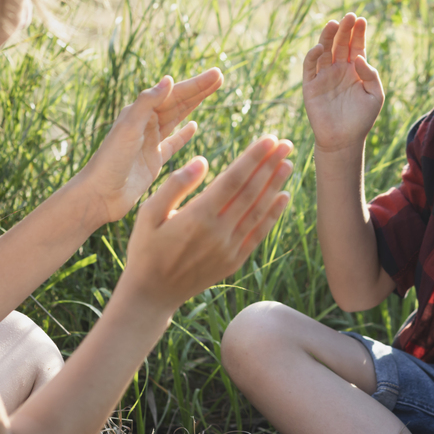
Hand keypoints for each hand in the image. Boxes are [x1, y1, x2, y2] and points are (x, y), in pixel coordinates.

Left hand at [76, 69, 223, 223]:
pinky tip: (194, 126)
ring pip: (177, 118)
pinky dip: (184, 134)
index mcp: (139, 113)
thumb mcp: (128, 128)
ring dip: (194, 106)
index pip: (173, 94)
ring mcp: (150, 142)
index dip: (196, 84)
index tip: (217, 74)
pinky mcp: (154, 161)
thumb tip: (169, 80)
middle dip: (199, 90)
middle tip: (220, 77)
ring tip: (211, 93)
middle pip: (177, 103)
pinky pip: (173, 143)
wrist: (100, 195)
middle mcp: (145, 124)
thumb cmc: (109, 161)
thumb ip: (147, 103)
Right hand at [120, 136, 294, 310]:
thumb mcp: (149, 213)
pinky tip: (283, 197)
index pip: (233, 180)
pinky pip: (258, 234)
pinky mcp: (234, 261)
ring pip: (259, 211)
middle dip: (270, 165)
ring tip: (288, 163)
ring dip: (275, 185)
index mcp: (197, 216)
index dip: (253, 158)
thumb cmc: (145, 248)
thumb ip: (176, 185)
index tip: (269, 139)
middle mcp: (218, 232)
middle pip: (251, 192)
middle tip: (286, 143)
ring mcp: (229, 248)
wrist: (152, 294)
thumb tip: (204, 161)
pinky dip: (273, 215)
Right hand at [303, 13, 384, 152]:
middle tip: (349, 16)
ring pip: (324, 51)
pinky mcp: (310, 85)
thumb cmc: (362, 119)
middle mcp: (338, 69)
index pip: (356, 46)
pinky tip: (320, 47)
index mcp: (355, 70)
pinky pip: (310, 67)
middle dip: (344, 29)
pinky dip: (313, 55)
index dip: (358, 33)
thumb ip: (370, 75)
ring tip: (333, 23)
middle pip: (340, 44)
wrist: (344, 140)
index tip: (361, 19)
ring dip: (327, 36)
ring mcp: (324, 76)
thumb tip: (358, 57)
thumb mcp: (374, 95)